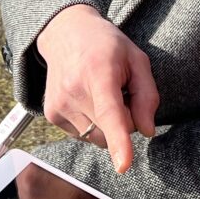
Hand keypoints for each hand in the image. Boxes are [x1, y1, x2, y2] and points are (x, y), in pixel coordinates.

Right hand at [34, 5, 158, 172]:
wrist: (65, 33)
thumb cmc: (106, 45)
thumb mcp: (137, 60)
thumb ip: (147, 96)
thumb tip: (146, 131)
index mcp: (99, 73)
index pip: (111, 113)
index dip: (119, 142)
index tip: (123, 165)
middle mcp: (74, 91)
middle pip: (110, 131)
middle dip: (123, 120)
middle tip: (119, 93)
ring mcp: (59, 105)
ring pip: (96, 138)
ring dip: (106, 125)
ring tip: (101, 94)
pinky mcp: (51, 115)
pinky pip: (82, 135)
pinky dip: (91, 124)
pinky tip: (87, 100)